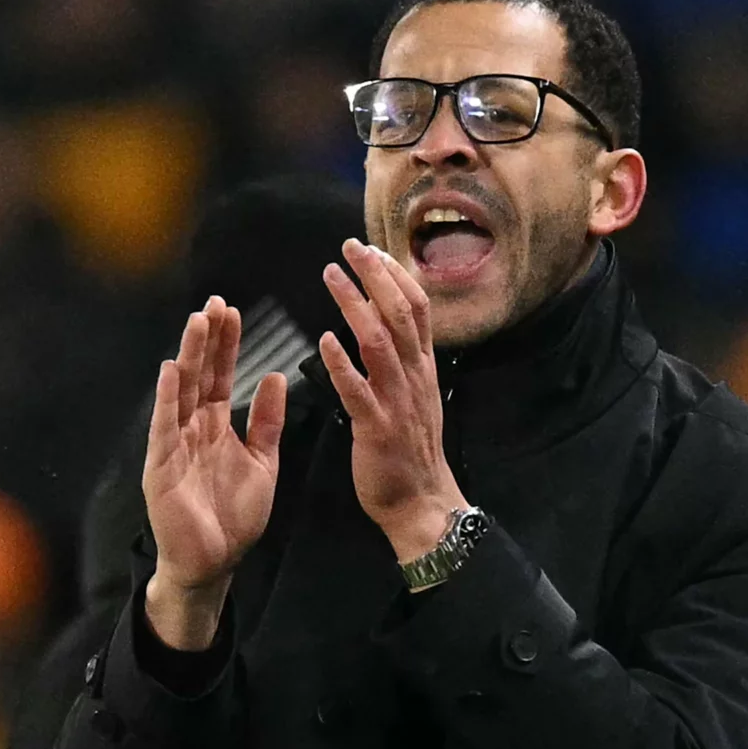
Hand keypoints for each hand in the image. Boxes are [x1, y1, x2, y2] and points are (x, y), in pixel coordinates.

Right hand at [142, 296, 285, 647]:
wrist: (214, 563)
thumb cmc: (234, 516)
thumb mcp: (262, 462)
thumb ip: (267, 422)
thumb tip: (275, 377)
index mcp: (216, 427)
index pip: (220, 376)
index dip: (226, 344)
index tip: (233, 311)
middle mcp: (192, 430)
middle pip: (200, 376)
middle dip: (207, 340)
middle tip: (215, 302)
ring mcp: (174, 446)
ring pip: (181, 394)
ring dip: (188, 358)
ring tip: (196, 323)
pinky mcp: (161, 468)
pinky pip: (165, 429)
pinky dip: (167, 401)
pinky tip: (170, 372)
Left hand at [318, 239, 468, 562]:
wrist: (421, 501)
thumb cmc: (411, 450)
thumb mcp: (418, 396)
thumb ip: (406, 361)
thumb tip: (391, 324)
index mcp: (423, 368)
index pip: (417, 308)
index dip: (395, 275)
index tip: (372, 250)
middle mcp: (414, 377)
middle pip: (401, 313)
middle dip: (376, 276)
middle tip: (349, 247)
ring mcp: (398, 401)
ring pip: (380, 342)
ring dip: (354, 306)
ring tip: (330, 276)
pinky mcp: (377, 427)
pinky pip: (358, 390)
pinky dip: (342, 363)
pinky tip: (324, 340)